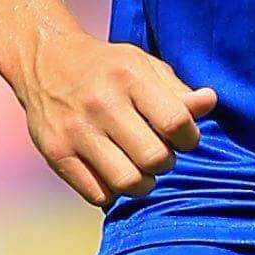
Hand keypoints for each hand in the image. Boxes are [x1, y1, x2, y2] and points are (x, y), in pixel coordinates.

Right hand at [17, 24, 217, 206]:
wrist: (45, 60)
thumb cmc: (108, 67)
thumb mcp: (144, 65)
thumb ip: (178, 90)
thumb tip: (209, 102)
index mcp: (129, 76)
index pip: (176, 122)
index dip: (189, 138)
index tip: (182, 137)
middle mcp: (101, 103)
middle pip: (154, 159)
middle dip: (166, 163)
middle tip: (158, 154)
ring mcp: (75, 130)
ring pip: (128, 182)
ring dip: (143, 183)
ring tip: (141, 170)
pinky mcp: (55, 152)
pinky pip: (97, 194)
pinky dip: (112, 191)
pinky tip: (113, 173)